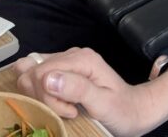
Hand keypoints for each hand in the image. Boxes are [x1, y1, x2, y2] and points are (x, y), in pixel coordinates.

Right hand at [14, 47, 167, 136]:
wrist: (134, 110)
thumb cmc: (121, 110)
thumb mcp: (102, 104)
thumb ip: (77, 89)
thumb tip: (47, 78)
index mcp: (82, 59)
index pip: (42, 72)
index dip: (48, 97)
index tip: (70, 111)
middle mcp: (73, 55)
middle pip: (35, 72)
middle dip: (45, 97)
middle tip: (69, 110)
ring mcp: (68, 62)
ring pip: (33, 75)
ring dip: (43, 96)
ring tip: (67, 108)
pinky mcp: (64, 71)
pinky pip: (39, 78)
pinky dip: (43, 94)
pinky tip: (59, 103)